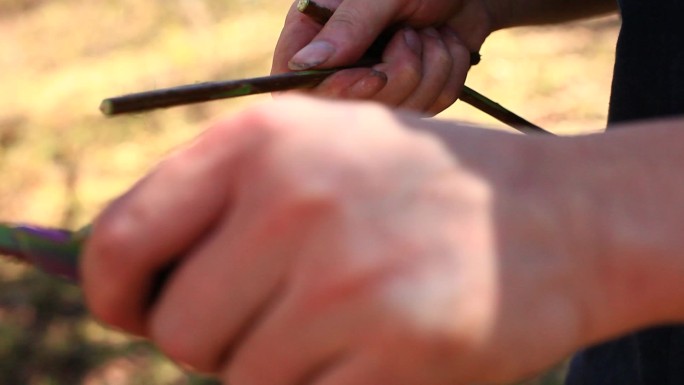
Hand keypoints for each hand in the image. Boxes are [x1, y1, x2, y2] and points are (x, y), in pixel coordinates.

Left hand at [82, 96, 602, 383]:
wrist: (562, 217)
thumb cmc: (419, 189)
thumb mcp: (317, 151)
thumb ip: (219, 203)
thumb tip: (130, 286)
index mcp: (261, 140)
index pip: (122, 238)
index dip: (114, 291)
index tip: (137, 310)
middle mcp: (295, 200)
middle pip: (179, 328)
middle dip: (216, 337)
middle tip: (282, 311)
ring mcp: (347, 279)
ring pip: (239, 379)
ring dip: (277, 366)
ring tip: (344, 321)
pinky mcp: (398, 350)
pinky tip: (374, 350)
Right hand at [271, 0, 493, 114]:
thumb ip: (348, 26)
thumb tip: (305, 63)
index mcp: (316, 31)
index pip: (297, 83)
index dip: (335, 91)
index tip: (374, 75)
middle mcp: (341, 62)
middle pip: (352, 106)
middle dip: (397, 74)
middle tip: (410, 33)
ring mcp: (377, 83)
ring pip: (397, 108)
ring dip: (429, 68)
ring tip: (430, 32)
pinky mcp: (411, 94)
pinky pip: (429, 107)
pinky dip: (447, 74)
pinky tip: (445, 45)